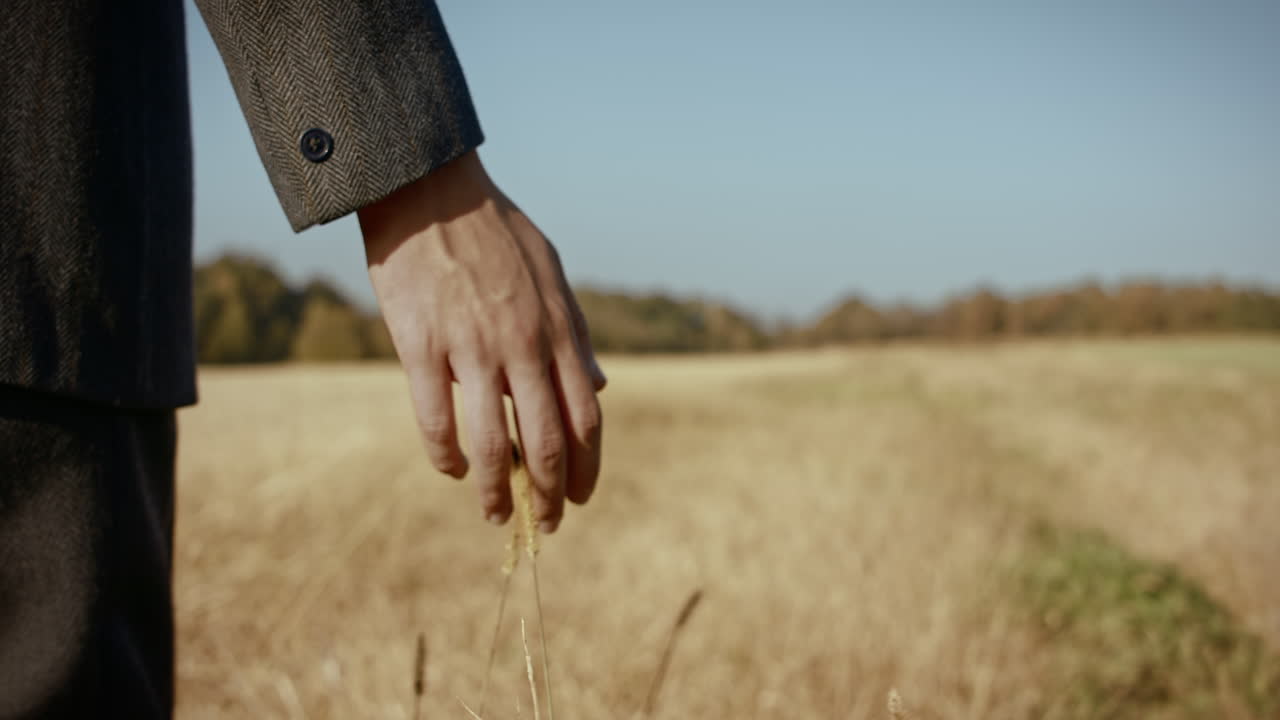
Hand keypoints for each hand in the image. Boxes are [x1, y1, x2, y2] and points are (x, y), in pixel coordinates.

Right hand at [357, 151, 605, 531]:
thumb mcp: (552, 275)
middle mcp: (522, 345)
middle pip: (548, 442)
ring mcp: (471, 348)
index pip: (586, 417)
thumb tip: (599, 388)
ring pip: (493, 444)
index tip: (581, 496)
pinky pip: (437, 421)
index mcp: (559, 329)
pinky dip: (447, 457)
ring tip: (495, 516)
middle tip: (546, 523)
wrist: (429, 190)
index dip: (587, 467)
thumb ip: (576, 336)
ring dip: (496, 492)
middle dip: (551, 494)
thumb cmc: (494, 232)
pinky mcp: (421, 347)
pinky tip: (453, 471)